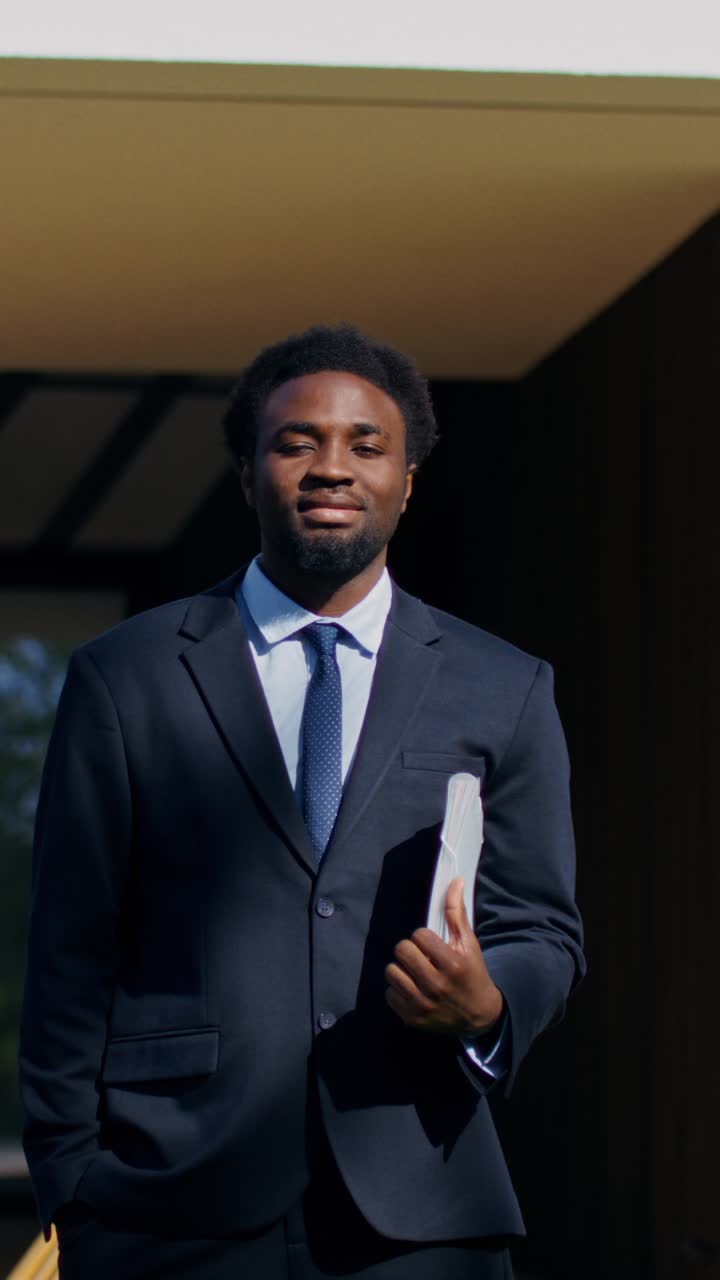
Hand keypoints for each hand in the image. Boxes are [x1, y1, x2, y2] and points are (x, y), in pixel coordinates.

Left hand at [385, 877, 503, 1036]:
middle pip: (402, 951)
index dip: (424, 937)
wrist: (480, 1016)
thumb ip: (457, 912)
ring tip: (415, 972)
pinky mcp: (413, 1019)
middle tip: (420, 956)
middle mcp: (437, 986)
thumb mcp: (469, 944)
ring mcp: (424, 1005)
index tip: (432, 944)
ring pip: (392, 972)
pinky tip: (413, 989)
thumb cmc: (472, 974)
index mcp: (453, 965)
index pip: (419, 936)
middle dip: (410, 949)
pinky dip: (398, 990)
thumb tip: (455, 881)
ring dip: (401, 969)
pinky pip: (389, 994)